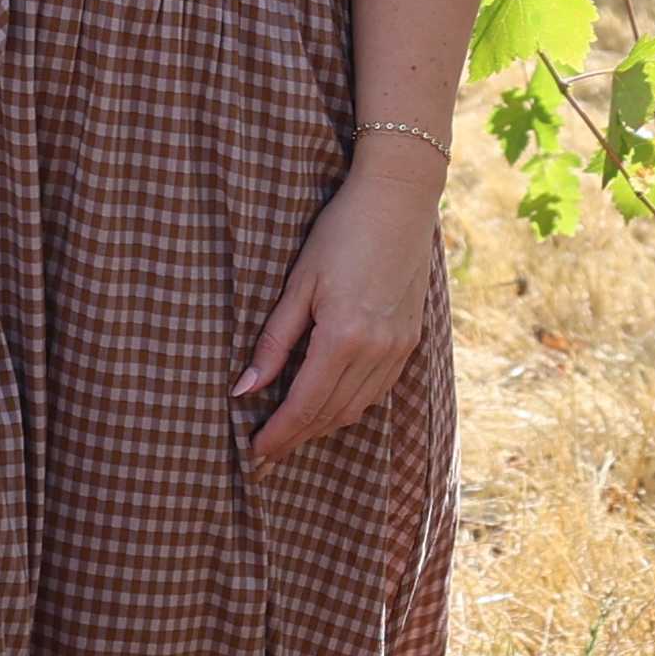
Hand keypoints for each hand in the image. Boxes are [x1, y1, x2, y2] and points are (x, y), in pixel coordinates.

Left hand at [236, 156, 442, 467]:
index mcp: (343, 336)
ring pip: (356, 407)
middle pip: (330, 413)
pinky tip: (331, 406)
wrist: (398, 199)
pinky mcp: (410, 340)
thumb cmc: (340, 232)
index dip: (279, 433)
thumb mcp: (299, 283)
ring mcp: (398, 347)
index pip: (305, 404)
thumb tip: (244, 388)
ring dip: (323, 426)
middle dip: (297, 437)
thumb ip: (274, 340)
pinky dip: (351, 406)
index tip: (256, 454)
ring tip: (293, 435)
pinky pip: (378, 390)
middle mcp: (376, 350)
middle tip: (267, 455)